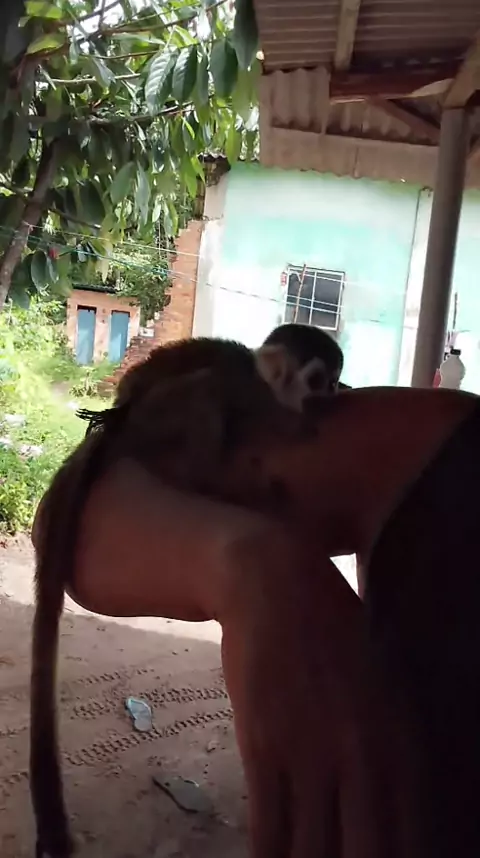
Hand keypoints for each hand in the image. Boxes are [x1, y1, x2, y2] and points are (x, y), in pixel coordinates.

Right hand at [220, 529, 428, 857]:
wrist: (276, 584)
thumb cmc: (334, 632)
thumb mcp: (385, 689)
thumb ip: (395, 753)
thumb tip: (399, 814)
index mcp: (404, 743)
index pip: (413, 841)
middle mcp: (364, 756)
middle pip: (366, 857)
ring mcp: (311, 752)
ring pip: (314, 853)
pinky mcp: (264, 747)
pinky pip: (269, 829)